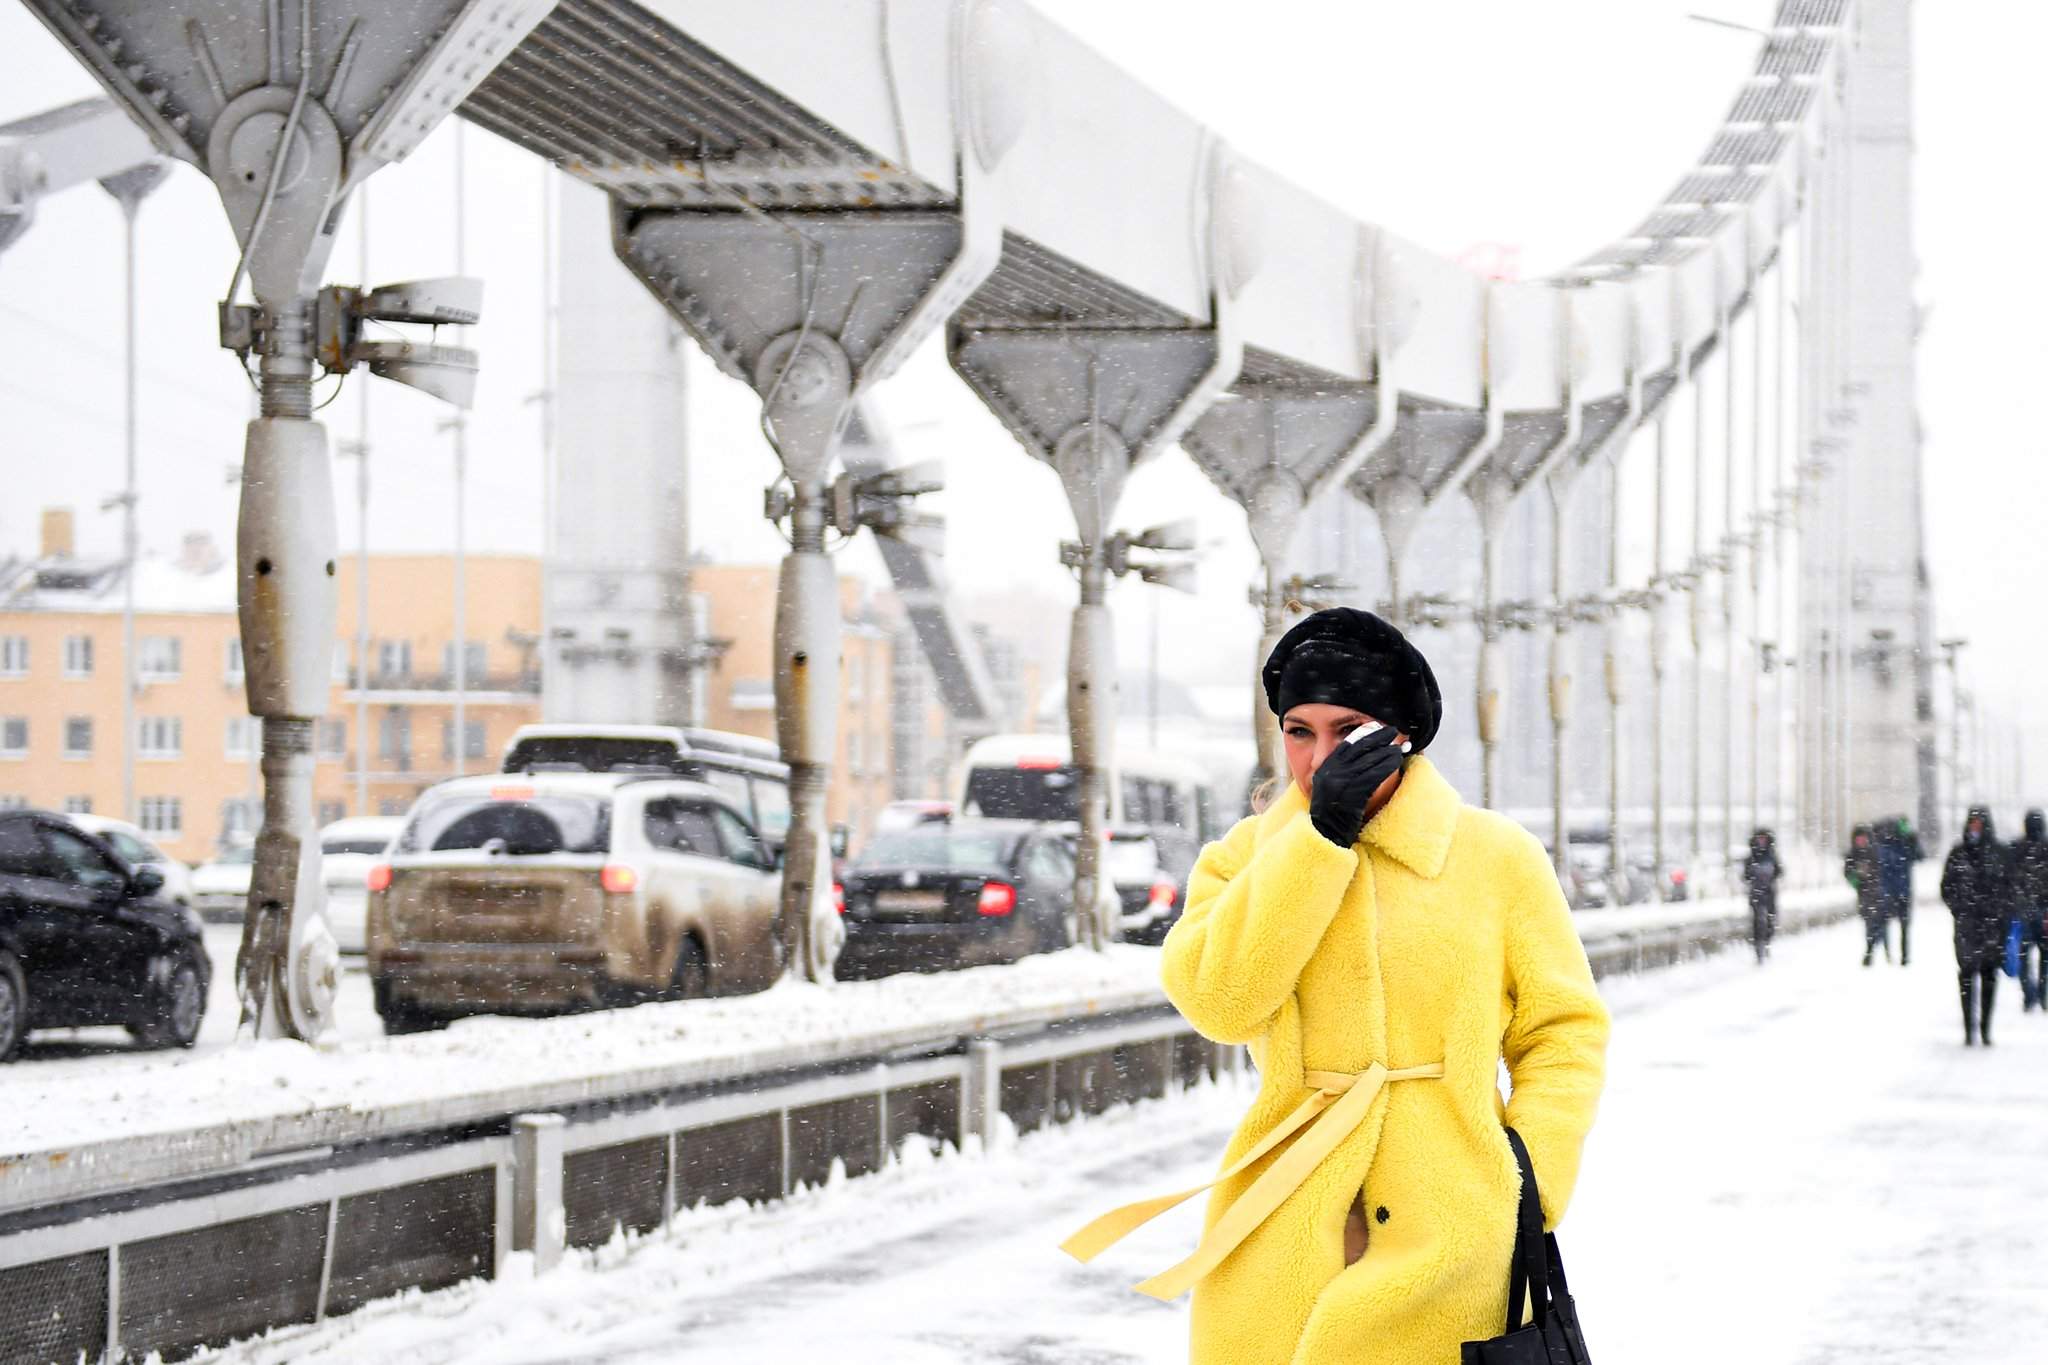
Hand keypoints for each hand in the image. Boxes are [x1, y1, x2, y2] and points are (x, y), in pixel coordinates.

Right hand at [1309, 726, 1404, 847]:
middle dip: (1378, 737)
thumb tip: (1361, 759)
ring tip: (1400, 747)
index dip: (1363, 734)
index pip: (1346, 745)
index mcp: (1325, 769)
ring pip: (1369, 760)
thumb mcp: (1329, 789)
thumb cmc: (1332, 814)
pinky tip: (1397, 762)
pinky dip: (1386, 766)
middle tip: (1392, 730)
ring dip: (1387, 751)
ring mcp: (1340, 784)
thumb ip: (1340, 774)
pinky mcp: (1352, 795)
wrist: (1325, 836)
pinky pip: (1373, 776)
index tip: (1376, 726)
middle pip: (1359, 749)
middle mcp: (1331, 773)